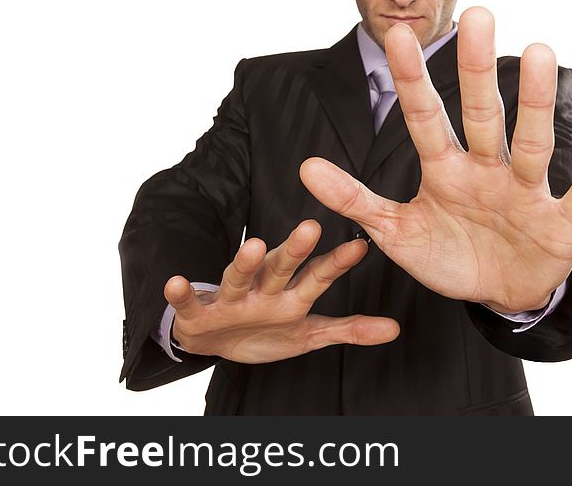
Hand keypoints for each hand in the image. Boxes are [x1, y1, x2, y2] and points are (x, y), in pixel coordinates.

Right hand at [163, 220, 399, 362]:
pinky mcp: (200, 313)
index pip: (317, 275)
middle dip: (294, 250)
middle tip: (310, 227)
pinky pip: (191, 303)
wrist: (215, 343)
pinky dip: (182, 294)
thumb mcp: (308, 333)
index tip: (361, 246)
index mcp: (291, 295)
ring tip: (253, 246)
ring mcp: (232, 299)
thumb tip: (394, 329)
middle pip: (280, 267)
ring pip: (238, 278)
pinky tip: (177, 282)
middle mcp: (263, 290)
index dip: (337, 262)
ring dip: (244, 263)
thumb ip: (348, 329)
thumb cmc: (265, 331)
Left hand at [300, 7, 571, 313]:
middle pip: (481, 116)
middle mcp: (486, 170)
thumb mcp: (397, 232)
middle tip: (480, 15)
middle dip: (478, 71)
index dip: (410, 82)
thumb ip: (356, 200)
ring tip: (542, 51)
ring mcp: (525, 192)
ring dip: (536, 101)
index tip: (394, 36)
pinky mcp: (560, 221)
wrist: (496, 294)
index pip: (424, 119)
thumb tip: (305, 167)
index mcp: (445, 171)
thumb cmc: (448, 255)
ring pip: (531, 141)